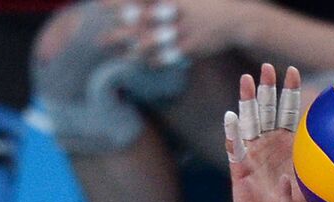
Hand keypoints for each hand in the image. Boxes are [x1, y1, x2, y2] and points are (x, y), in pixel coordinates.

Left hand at [101, 0, 242, 62]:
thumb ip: (162, 0)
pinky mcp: (191, 48)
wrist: (234, 22)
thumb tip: (145, 3)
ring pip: (152, 43)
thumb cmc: (207, 7)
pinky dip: (154, 61)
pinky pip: (168, 57)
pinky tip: (141, 63)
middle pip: (139, 23)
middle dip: (119, 32)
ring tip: (120, 56)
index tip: (99, 7)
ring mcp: (182, 31)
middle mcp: (173, 13)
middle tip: (100, 41)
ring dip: (133, 51)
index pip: (139, 0)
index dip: (119, 4)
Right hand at [226, 63, 302, 201]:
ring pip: (249, 120)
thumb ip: (326, 174)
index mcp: (284, 142)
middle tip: (267, 66)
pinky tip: (231, 117)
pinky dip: (232, 132)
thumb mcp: (312, 187)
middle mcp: (266, 141)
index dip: (289, 90)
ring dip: (247, 100)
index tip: (293, 70)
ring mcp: (251, 151)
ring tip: (246, 80)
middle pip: (266, 108)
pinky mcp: (239, 165)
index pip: (286, 110)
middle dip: (266, 87)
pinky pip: (235, 147)